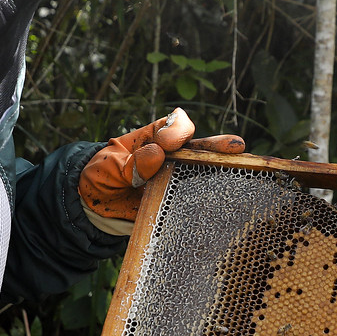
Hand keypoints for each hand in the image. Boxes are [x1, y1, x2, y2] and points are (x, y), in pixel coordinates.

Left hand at [78, 109, 245, 233]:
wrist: (94, 211)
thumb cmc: (99, 178)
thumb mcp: (107, 168)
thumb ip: (129, 163)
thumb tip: (158, 153)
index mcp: (153, 137)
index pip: (173, 124)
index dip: (175, 131)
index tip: (165, 144)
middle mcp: (172, 155)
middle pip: (198, 146)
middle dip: (216, 146)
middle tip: (234, 146)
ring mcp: (177, 178)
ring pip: (204, 170)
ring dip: (222, 169)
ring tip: (242, 167)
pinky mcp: (178, 201)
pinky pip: (197, 198)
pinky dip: (212, 198)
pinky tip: (228, 199)